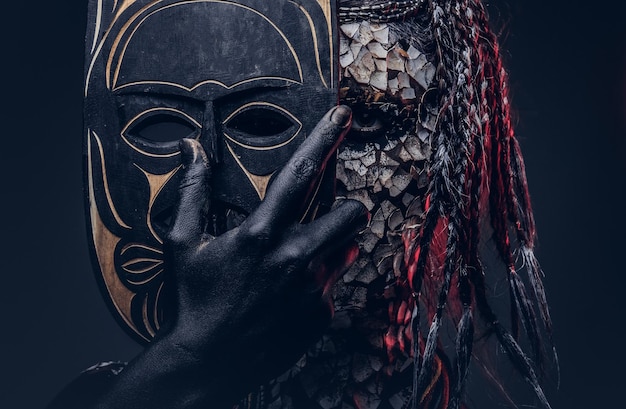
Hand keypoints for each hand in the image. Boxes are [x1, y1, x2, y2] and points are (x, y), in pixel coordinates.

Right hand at [163, 105, 367, 399]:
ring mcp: (311, 289)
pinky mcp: (320, 315)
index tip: (341, 115)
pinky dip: (317, 283)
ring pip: (347, 248)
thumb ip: (192, 191)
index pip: (300, 173)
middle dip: (348, 207)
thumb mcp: (182, 244)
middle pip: (351, 213)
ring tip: (300, 258)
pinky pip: (333, 285)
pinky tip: (287, 295)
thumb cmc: (193, 301)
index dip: (324, 139)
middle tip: (333, 212)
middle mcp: (294, 258)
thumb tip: (190, 149)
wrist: (207, 362)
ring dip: (332, 245)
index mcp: (261, 234)